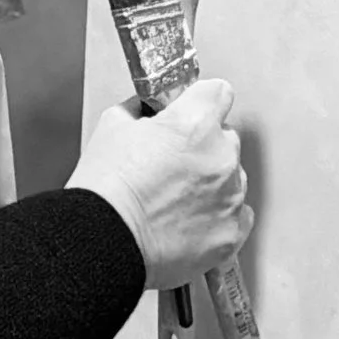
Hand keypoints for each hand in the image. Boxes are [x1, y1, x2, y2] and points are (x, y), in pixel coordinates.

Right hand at [68, 81, 251, 292]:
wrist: (101, 245)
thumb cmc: (104, 191)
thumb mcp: (112, 125)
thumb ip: (142, 110)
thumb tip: (150, 111)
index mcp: (195, 124)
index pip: (218, 93)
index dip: (200, 102)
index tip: (190, 111)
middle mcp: (220, 158)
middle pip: (226, 137)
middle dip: (203, 145)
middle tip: (172, 163)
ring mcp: (229, 197)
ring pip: (233, 177)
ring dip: (211, 182)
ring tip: (174, 199)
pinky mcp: (230, 234)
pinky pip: (237, 215)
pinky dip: (218, 216)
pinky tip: (189, 220)